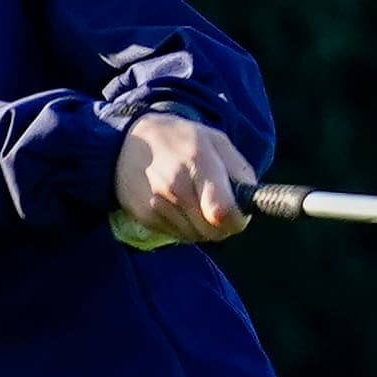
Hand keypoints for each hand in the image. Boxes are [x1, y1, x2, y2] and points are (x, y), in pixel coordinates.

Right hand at [114, 112, 254, 245]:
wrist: (125, 142)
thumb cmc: (180, 140)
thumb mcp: (215, 141)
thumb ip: (239, 171)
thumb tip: (251, 201)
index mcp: (199, 162)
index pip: (223, 212)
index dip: (236, 219)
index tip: (237, 213)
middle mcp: (177, 186)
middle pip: (213, 231)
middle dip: (222, 224)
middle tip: (216, 205)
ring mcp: (158, 203)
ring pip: (197, 237)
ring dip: (202, 227)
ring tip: (193, 200)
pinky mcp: (146, 216)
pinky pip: (178, 236)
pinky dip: (183, 226)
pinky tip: (177, 205)